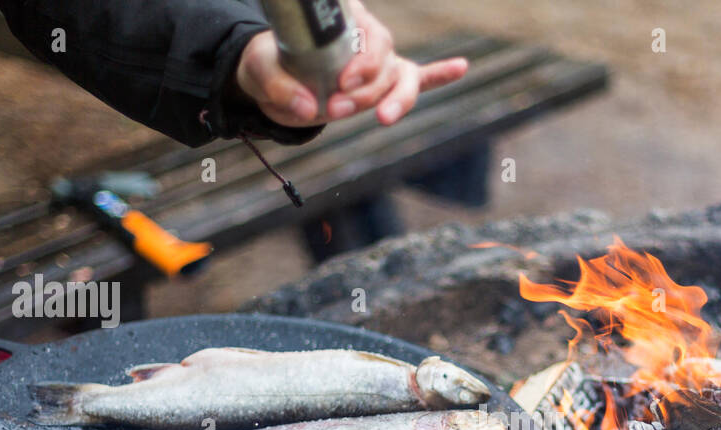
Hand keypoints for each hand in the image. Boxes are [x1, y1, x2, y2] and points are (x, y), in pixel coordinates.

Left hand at [234, 1, 467, 127]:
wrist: (274, 80)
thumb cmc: (268, 66)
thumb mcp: (260, 71)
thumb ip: (279, 87)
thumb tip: (308, 107)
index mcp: (342, 20)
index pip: (369, 35)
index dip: (363, 61)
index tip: (342, 82)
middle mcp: (366, 36)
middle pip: (385, 63)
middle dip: (366, 91)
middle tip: (335, 109)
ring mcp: (381, 59)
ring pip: (398, 80)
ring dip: (390, 101)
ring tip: (381, 119)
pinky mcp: (385, 82)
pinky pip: (420, 78)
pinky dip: (440, 75)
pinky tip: (461, 67)